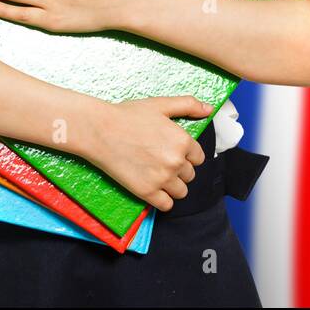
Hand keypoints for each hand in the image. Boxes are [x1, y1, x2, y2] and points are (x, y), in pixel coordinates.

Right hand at [83, 96, 212, 209]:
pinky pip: (167, 205)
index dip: (187, 155)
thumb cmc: (128, 115)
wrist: (99, 130)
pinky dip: (163, 200)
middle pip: (190, 175)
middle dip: (179, 170)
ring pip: (181, 192)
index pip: (198, 157)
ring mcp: (162, 178)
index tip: (173, 152)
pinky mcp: (146, 192)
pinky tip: (154, 189)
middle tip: (161, 161)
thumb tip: (209, 109)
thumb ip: (188, 105)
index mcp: (183, 141)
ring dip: (173, 186)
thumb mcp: (161, 105)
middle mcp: (176, 161)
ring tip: (159, 176)